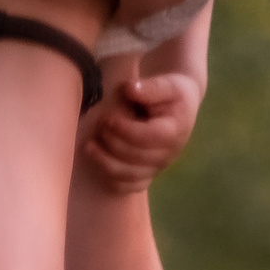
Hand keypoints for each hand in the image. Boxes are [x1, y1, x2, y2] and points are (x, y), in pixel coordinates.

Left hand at [81, 55, 204, 190]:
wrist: (180, 107)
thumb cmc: (172, 93)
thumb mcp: (167, 84)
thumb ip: (150, 88)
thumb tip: (129, 88)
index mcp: (175, 132)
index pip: (149, 137)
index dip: (126, 130)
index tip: (108, 118)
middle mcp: (168, 154)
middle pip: (137, 157)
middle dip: (113, 142)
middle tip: (98, 124)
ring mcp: (158, 167)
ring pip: (131, 175)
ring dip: (107, 162)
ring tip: (89, 146)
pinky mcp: (149, 174)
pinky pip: (130, 186)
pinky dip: (112, 179)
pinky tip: (98, 162)